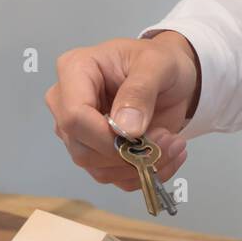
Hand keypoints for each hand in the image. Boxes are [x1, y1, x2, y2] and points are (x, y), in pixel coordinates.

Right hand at [45, 31, 201, 190]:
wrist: (171, 78)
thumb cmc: (158, 62)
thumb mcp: (156, 64)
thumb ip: (140, 92)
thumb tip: (125, 130)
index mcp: (75, 71)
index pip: (74, 116)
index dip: (107, 136)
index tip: (143, 134)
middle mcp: (68, 104)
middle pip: (83, 150)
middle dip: (130, 154)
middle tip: (169, 140)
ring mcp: (79, 133)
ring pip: (99, 169)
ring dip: (141, 166)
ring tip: (173, 144)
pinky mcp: (96, 154)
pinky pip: (115, 178)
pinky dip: (145, 174)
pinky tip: (168, 156)